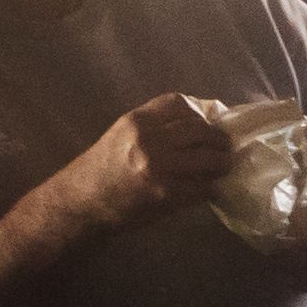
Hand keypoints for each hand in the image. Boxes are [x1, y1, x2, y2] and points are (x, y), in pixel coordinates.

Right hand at [49, 93, 232, 235]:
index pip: (179, 103)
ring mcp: (161, 167)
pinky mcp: (169, 194)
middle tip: (224, 147)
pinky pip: (205, 187)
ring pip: (210, 157)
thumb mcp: (123, 135)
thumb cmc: (103, 168)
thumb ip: (155, 126)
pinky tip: (209, 189)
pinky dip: (212, 188)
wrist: (82, 203)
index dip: (200, 112)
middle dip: (218, 138)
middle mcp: (150, 139)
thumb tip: (198, 122)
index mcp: (137, 121)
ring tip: (222, 166)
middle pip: (201, 129)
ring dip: (222, 163)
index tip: (208, 123)